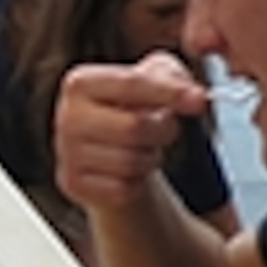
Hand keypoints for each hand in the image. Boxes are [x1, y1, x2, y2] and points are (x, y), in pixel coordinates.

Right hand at [53, 53, 210, 213]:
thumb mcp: (153, 80)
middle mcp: (66, 117)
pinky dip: (136, 183)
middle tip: (166, 128)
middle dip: (163, 130)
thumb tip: (194, 96)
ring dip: (150, 158)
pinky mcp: (73, 185)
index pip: (131, 84)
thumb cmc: (132, 111)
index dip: (170, 92)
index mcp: (79, 83)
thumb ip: (174, 76)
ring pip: (131, 163)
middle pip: (134, 127)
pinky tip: (129, 171)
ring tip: (143, 148)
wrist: (107, 152)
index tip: (200, 100)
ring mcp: (67, 153)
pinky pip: (123, 190)